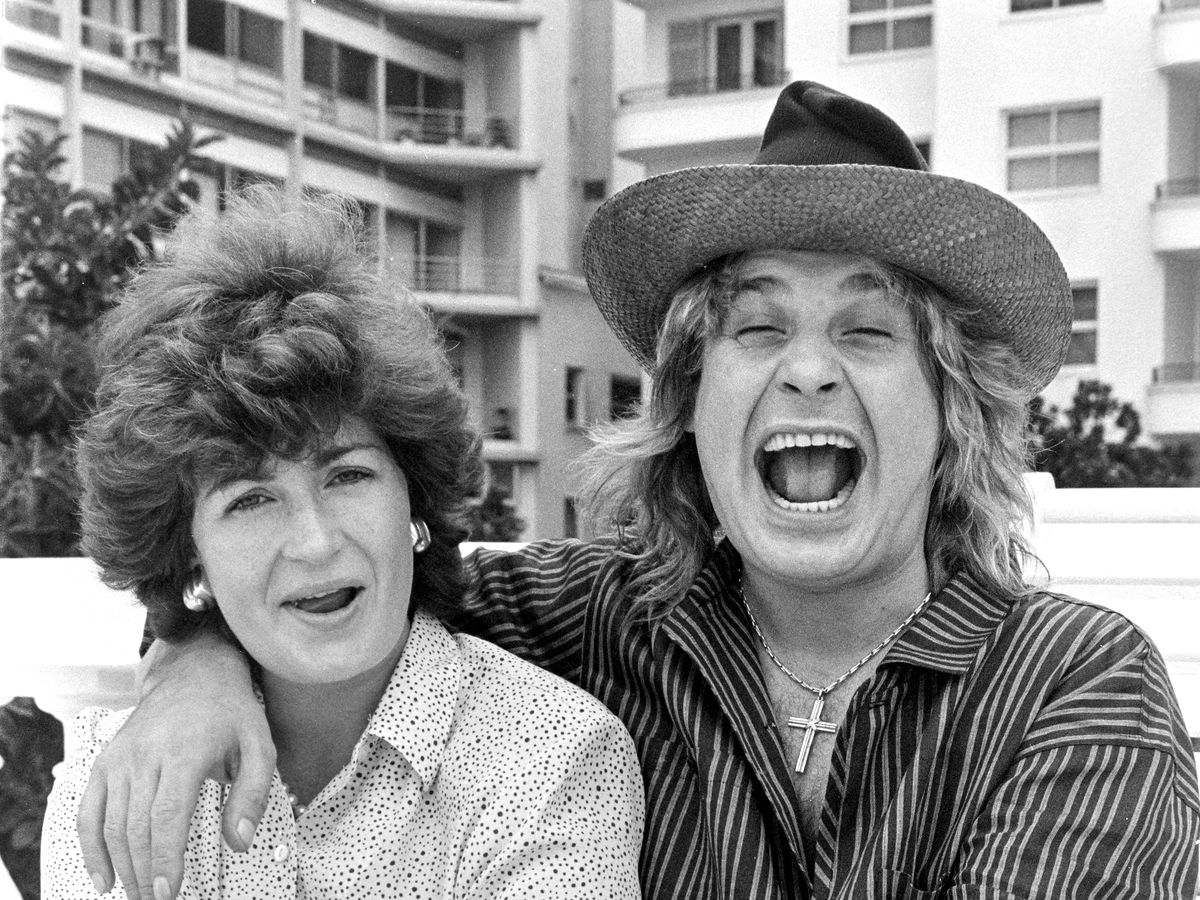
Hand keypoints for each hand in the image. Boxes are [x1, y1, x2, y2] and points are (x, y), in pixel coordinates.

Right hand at [76, 628, 273, 899]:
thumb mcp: (259, 745)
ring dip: (122, 867)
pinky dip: (90, 848)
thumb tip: (240, 842)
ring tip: (139, 895)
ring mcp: (121, 759)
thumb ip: (253, 793)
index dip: (165, 859)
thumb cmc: (232, 713)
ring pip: (113, 824)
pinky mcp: (106, 762)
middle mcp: (146, 756)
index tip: (169, 893)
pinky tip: (103, 878)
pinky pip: (89, 811)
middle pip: (137, 827)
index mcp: (184, 752)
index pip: (167, 817)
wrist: (195, 673)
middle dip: (145, 873)